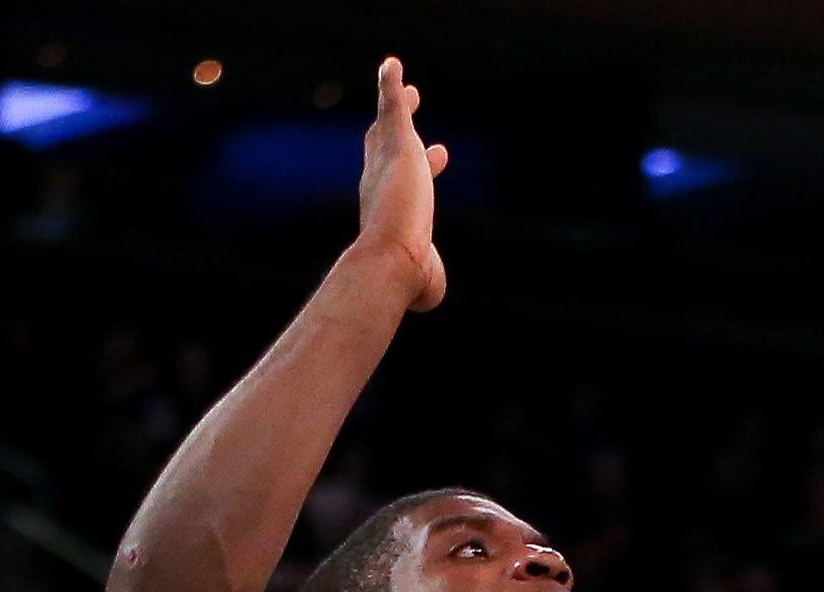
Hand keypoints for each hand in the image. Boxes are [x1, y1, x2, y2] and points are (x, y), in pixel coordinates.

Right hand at [355, 57, 449, 311]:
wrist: (392, 261)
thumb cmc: (406, 279)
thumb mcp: (423, 284)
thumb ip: (426, 282)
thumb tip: (426, 295)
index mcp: (389, 211)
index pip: (405, 182)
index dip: (424, 167)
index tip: (441, 153)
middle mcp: (382, 183)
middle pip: (388, 147)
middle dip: (398, 128)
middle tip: (412, 105)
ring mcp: (388, 161)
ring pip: (389, 122)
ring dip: (394, 101)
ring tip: (401, 81)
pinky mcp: (397, 144)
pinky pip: (391, 105)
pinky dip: (390, 84)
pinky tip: (393, 65)